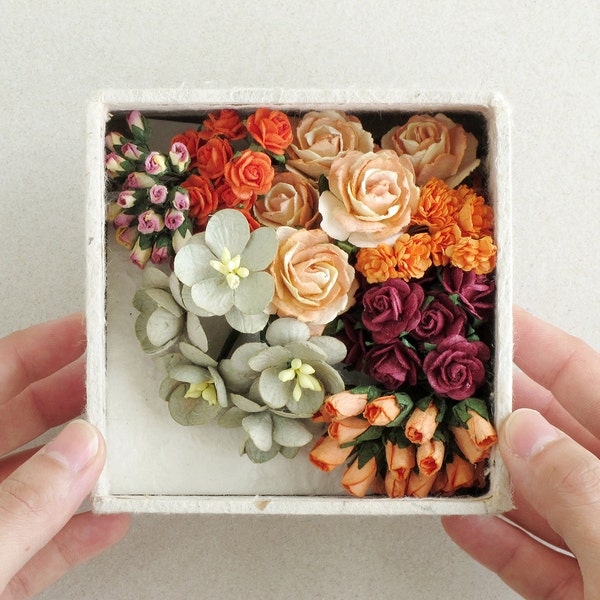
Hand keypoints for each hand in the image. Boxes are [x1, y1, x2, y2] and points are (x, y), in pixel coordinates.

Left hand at [0, 314, 129, 597]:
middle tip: (125, 388)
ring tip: (130, 449)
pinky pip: (37, 542)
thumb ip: (20, 505)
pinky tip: (110, 522)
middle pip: (23, 420)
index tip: (93, 331)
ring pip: (36, 481)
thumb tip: (83, 451)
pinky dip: (75, 533)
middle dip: (79, 401)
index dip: (47, 346)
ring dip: (87, 467)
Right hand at [442, 306, 599, 597]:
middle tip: (449, 388)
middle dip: (500, 410)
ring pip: (544, 496)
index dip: (541, 346)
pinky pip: (539, 557)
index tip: (494, 320)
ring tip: (441, 448)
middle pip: (560, 434)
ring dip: (488, 475)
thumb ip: (584, 490)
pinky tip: (461, 516)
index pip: (593, 382)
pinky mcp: (594, 597)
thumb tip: (523, 435)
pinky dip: (497, 538)